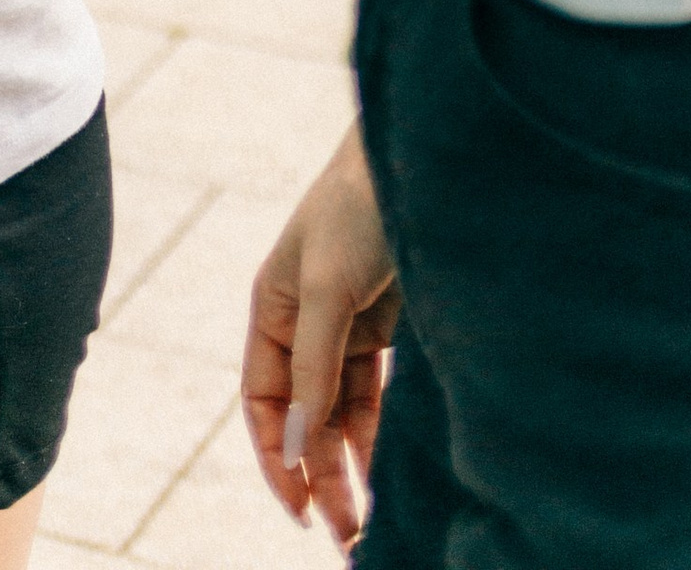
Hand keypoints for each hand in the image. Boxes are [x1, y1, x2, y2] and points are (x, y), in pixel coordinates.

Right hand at [241, 120, 397, 547]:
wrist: (428, 159)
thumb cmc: (362, 206)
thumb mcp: (328, 286)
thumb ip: (313, 366)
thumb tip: (295, 443)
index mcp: (273, 306)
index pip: (262, 399)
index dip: (275, 456)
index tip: (301, 510)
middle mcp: (304, 320)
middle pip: (303, 415)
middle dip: (320, 475)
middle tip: (348, 537)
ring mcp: (347, 323)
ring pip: (341, 412)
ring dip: (353, 466)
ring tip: (370, 525)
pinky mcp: (389, 325)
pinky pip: (377, 397)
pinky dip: (381, 436)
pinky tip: (392, 474)